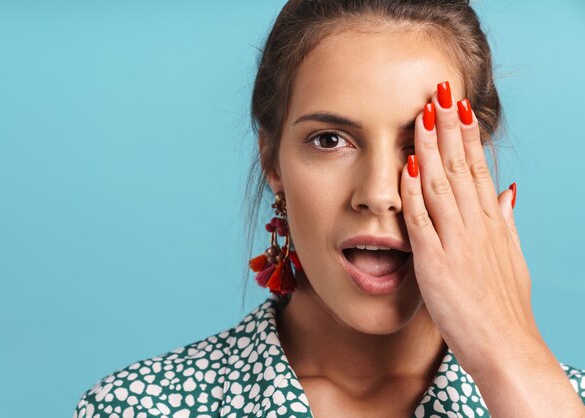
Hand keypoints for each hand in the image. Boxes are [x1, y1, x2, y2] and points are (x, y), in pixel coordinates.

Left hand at [400, 81, 539, 373]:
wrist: (506, 346)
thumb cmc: (503, 305)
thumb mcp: (510, 257)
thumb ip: (505, 221)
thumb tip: (509, 190)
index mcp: (491, 223)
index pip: (476, 168)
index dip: (465, 135)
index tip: (457, 105)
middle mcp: (475, 226)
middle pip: (460, 167)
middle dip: (448, 128)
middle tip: (439, 90)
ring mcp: (456, 243)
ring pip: (442, 186)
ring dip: (431, 148)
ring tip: (423, 114)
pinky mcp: (436, 264)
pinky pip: (422, 223)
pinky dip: (414, 194)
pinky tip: (408, 168)